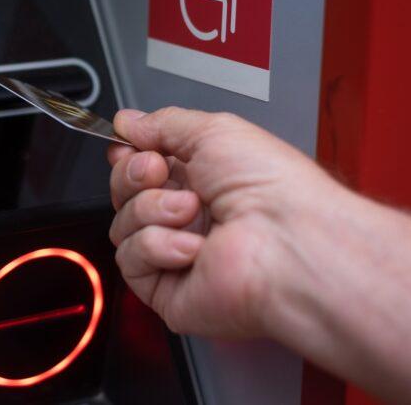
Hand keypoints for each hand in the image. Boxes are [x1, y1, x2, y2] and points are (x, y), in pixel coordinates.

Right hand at [107, 107, 348, 337]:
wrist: (287, 240)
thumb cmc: (271, 187)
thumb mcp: (214, 130)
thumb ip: (163, 123)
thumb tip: (128, 122)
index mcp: (201, 178)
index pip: (142, 166)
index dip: (128, 155)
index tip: (127, 144)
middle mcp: (188, 216)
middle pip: (125, 192)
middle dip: (133, 174)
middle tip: (158, 170)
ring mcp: (176, 252)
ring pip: (122, 224)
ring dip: (152, 209)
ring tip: (190, 210)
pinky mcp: (167, 287)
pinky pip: (132, 259)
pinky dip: (159, 246)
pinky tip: (194, 248)